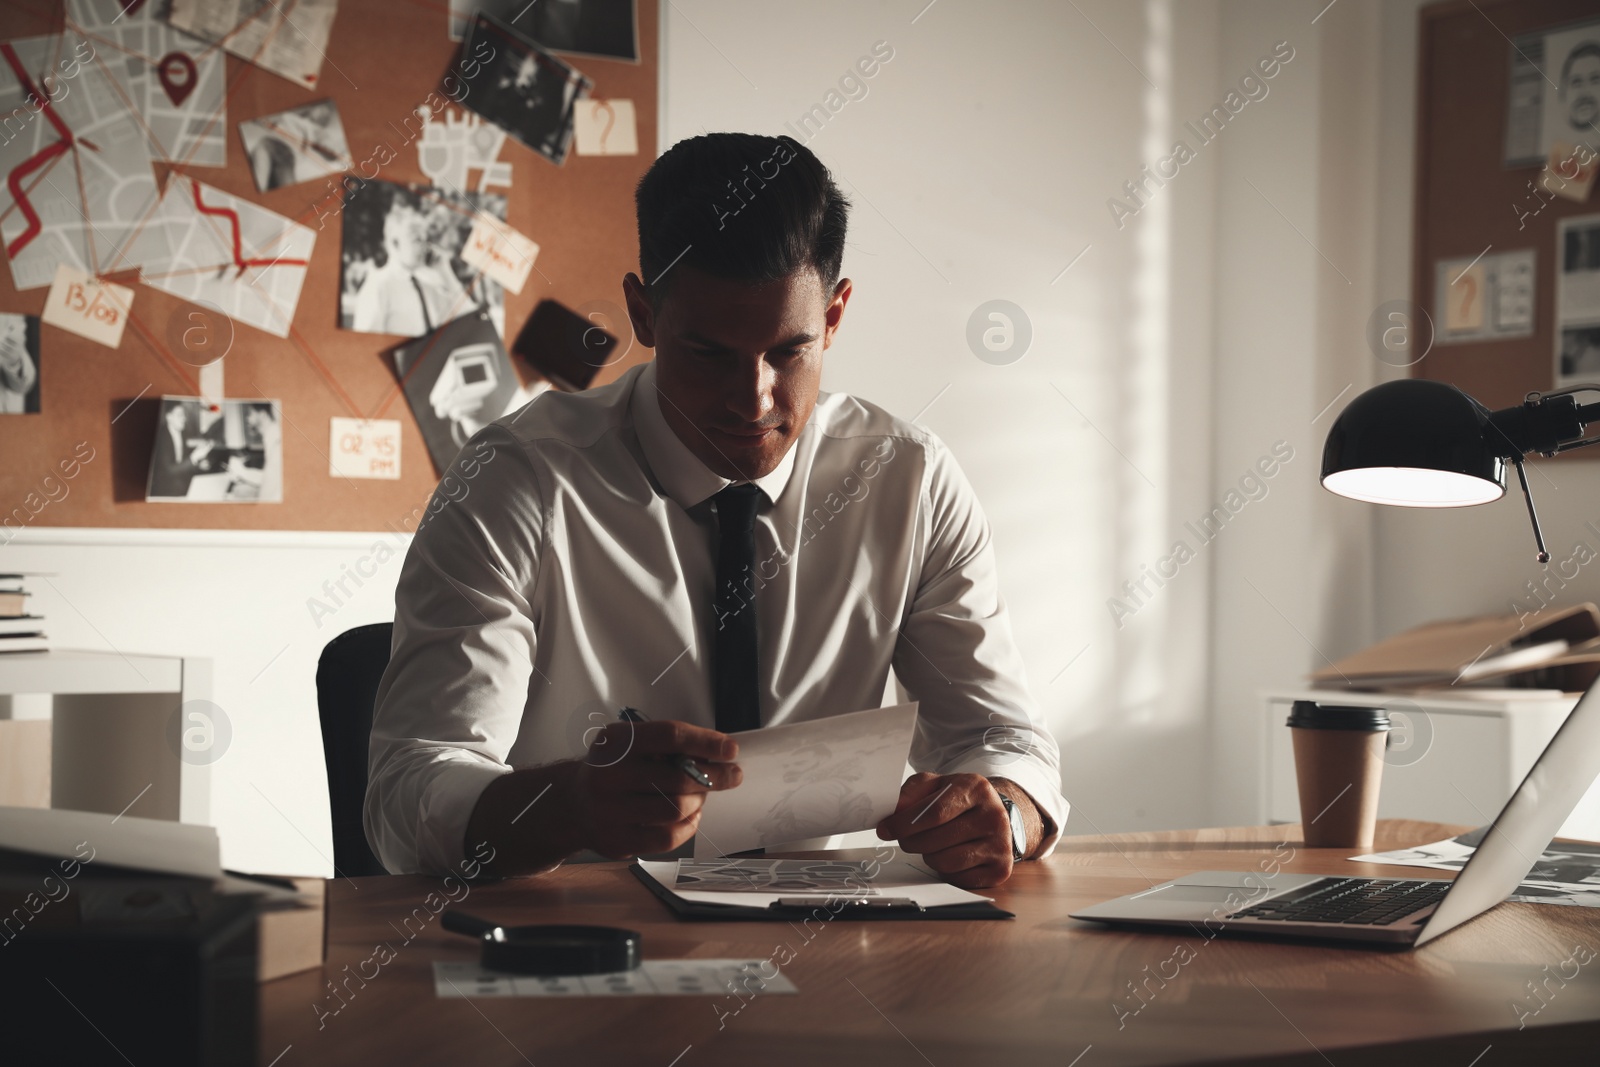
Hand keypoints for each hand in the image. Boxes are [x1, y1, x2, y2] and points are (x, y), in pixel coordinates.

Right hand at [572, 720, 740, 859]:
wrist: (572, 803)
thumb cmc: (613, 769)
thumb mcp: (630, 743)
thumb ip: (667, 745)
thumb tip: (718, 754)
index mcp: (615, 741)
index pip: (669, 736)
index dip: (705, 742)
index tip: (730, 750)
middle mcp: (608, 774)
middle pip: (678, 776)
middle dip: (714, 777)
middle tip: (731, 776)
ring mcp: (609, 810)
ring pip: (675, 808)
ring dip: (699, 802)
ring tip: (701, 796)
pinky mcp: (616, 839)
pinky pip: (667, 837)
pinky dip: (688, 826)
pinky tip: (689, 816)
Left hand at [875, 771, 1013, 888]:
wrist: (993, 814)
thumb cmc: (959, 799)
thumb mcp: (935, 785)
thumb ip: (911, 794)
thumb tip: (891, 816)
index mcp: (976, 788)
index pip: (934, 812)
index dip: (904, 824)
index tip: (885, 829)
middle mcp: (993, 815)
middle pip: (936, 840)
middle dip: (911, 842)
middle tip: (904, 839)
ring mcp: (1000, 844)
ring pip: (946, 862)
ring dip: (928, 856)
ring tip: (932, 844)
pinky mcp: (1001, 869)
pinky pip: (958, 878)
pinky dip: (946, 871)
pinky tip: (949, 854)